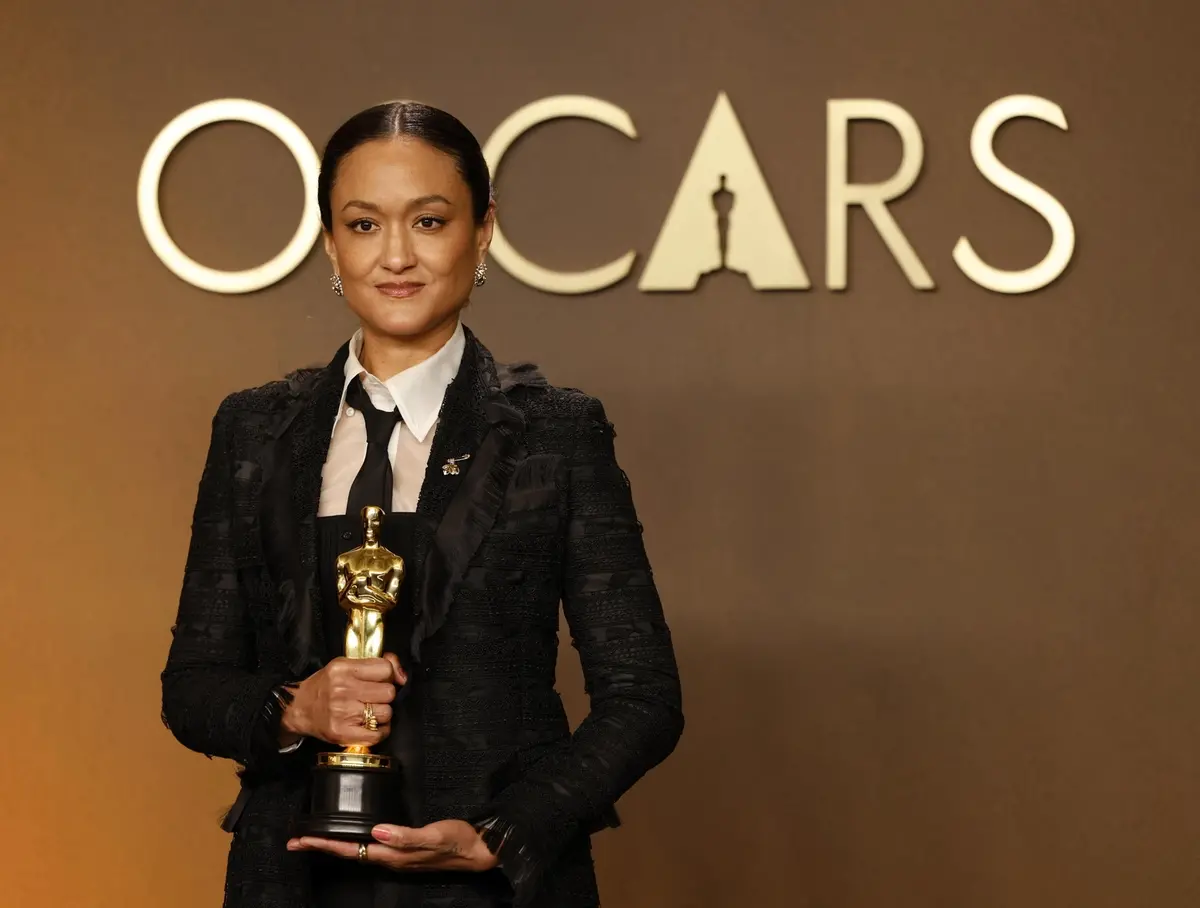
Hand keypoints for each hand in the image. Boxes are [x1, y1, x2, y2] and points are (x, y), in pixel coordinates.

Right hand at [280, 653, 405, 747]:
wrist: (299, 709)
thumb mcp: (345, 665)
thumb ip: (375, 664)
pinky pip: (378, 734)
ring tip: (368, 711)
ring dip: (382, 713)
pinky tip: (369, 725)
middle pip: (388, 692)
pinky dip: (379, 731)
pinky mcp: (343, 733)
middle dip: (384, 695)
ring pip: (386, 713)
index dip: (388, 675)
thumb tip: (402, 675)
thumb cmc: (325, 686)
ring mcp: (342, 713)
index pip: (385, 669)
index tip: (382, 680)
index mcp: (343, 669)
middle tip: (372, 697)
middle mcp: (342, 690)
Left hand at [287, 820, 498, 871]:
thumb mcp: (434, 835)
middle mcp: (391, 858)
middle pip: (349, 853)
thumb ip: (405, 836)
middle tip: (296, 840)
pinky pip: (371, 847)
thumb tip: (376, 832)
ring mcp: (397, 855)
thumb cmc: (459, 841)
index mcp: (393, 855)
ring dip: (335, 845)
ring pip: (358, 851)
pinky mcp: (404, 849)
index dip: (326, 845)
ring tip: (316, 838)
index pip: (351, 850)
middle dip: (322, 847)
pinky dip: (354, 841)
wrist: (481, 851)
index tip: (302, 839)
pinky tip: (354, 836)